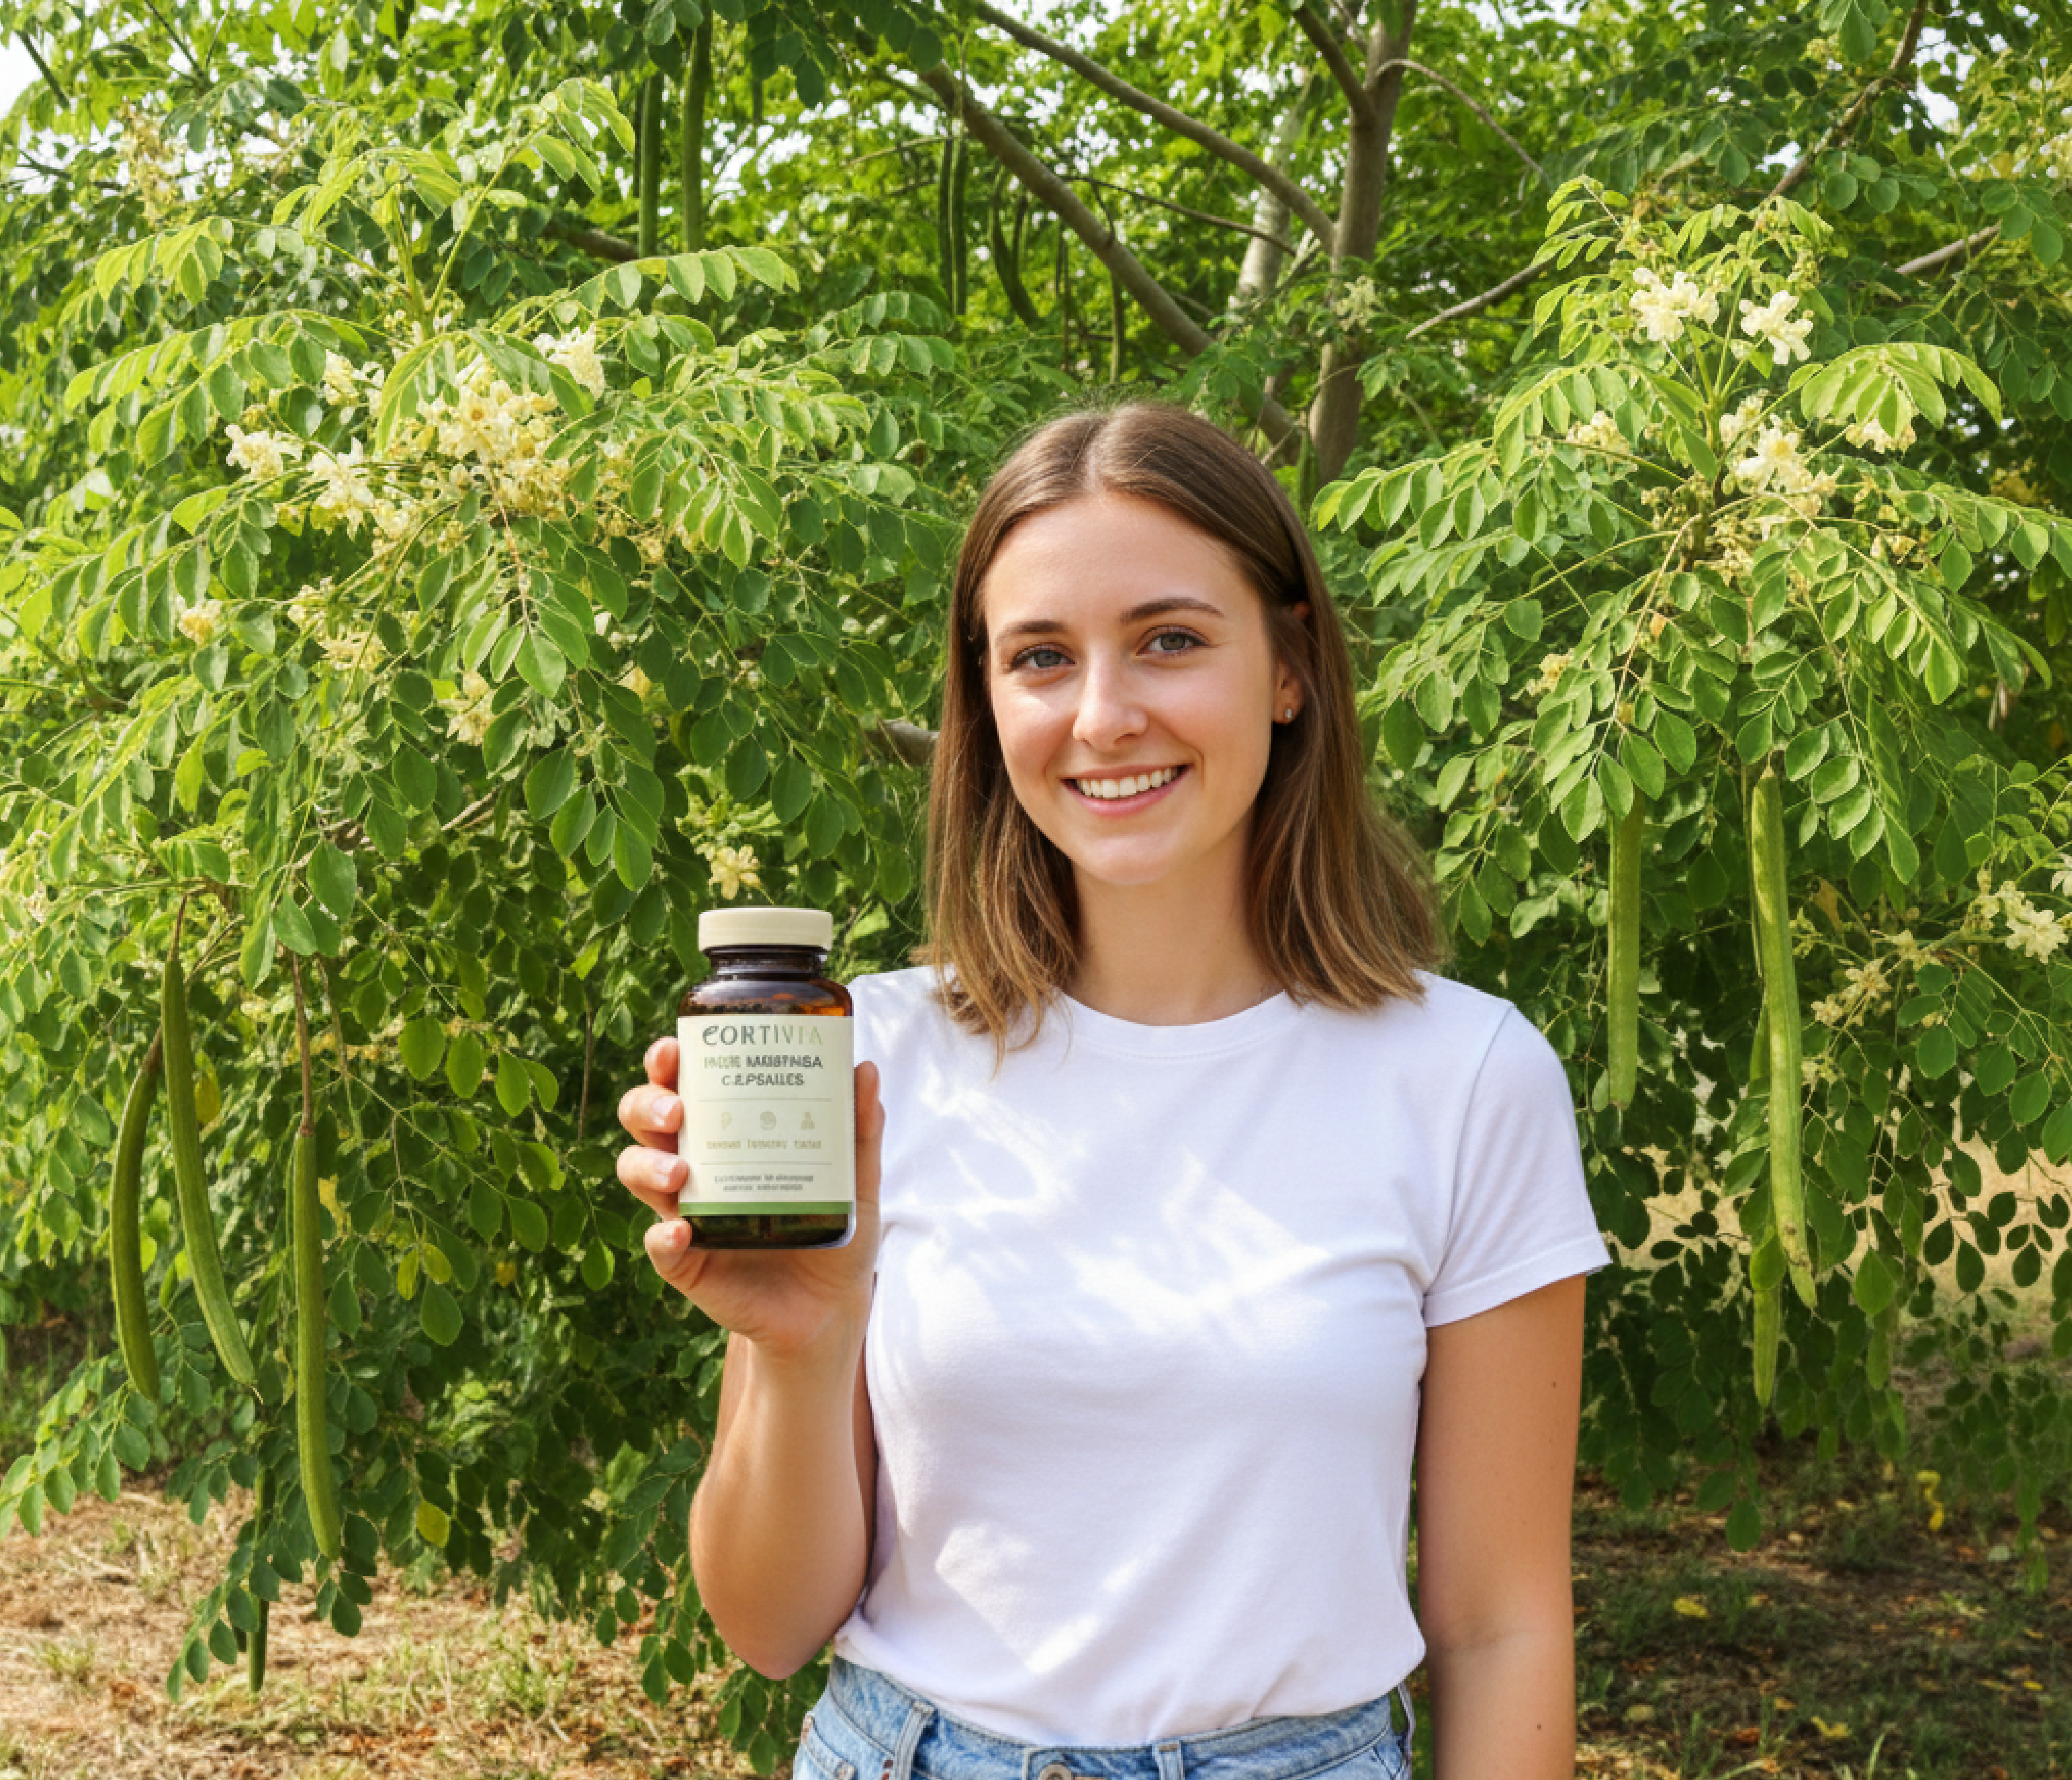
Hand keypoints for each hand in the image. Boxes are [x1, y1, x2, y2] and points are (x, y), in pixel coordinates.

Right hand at [615, 1038, 882, 1360]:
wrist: (831, 1306)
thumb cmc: (834, 1229)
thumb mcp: (855, 1180)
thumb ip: (860, 1131)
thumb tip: (865, 1070)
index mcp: (728, 1132)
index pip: (684, 1085)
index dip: (668, 1063)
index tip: (676, 1047)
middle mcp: (697, 1165)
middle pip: (645, 1120)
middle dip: (648, 1104)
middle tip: (678, 1109)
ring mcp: (686, 1213)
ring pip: (638, 1173)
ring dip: (648, 1164)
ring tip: (681, 1170)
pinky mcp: (687, 1263)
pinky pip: (660, 1246)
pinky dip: (663, 1238)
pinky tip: (681, 1233)